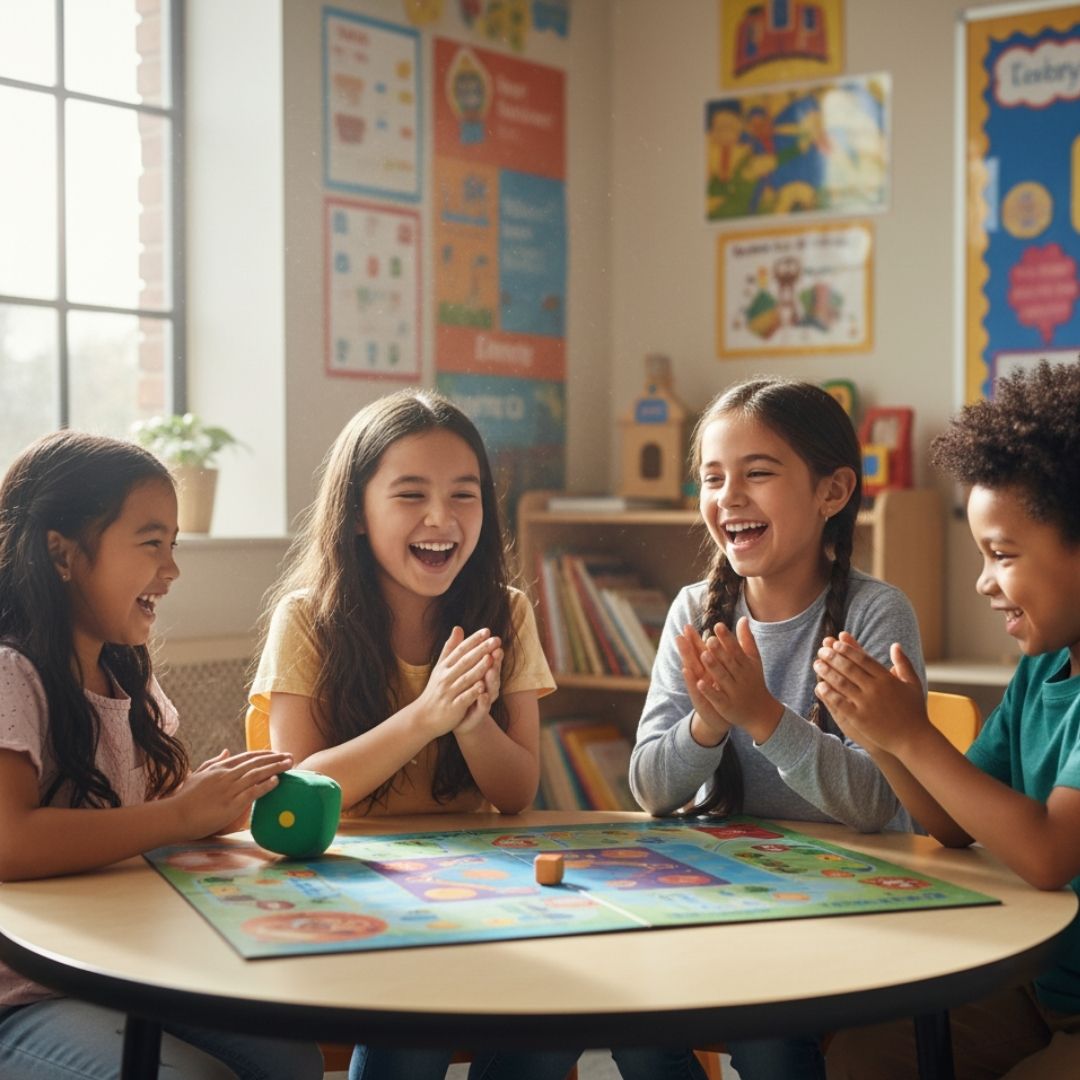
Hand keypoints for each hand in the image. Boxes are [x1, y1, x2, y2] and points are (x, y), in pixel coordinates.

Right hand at [172, 749, 292, 838]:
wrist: (175, 816)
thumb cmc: (184, 798)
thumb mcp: (198, 774)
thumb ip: (214, 762)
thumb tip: (227, 751)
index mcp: (219, 768)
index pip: (247, 757)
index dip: (264, 754)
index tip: (276, 753)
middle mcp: (226, 775)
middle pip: (256, 763)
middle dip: (275, 758)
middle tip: (290, 756)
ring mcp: (229, 789)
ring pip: (257, 774)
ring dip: (276, 768)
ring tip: (289, 765)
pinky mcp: (231, 803)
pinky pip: (253, 792)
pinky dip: (266, 785)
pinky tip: (277, 781)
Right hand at [417, 626, 500, 736]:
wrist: (423, 717)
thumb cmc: (435, 690)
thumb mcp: (441, 667)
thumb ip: (450, 648)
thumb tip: (458, 627)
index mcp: (444, 667)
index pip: (460, 650)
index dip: (474, 640)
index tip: (487, 631)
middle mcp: (445, 678)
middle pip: (465, 661)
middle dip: (481, 650)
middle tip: (495, 640)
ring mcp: (448, 692)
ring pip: (465, 679)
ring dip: (478, 668)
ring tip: (491, 658)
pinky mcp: (452, 708)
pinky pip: (463, 698)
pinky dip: (472, 692)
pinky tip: (483, 687)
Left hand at [458, 645, 503, 734]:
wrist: (459, 718)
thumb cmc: (462, 690)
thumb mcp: (459, 668)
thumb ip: (460, 650)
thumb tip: (457, 627)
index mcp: (483, 674)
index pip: (488, 658)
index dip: (489, 648)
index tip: (490, 636)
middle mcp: (487, 685)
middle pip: (494, 671)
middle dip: (495, 662)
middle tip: (496, 652)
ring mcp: (485, 700)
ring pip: (491, 688)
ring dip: (492, 679)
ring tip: (490, 671)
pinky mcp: (479, 713)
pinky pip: (483, 706)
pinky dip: (483, 700)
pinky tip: (482, 695)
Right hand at [675, 624, 731, 746]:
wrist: (721, 718)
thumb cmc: (720, 693)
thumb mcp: (720, 674)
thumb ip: (719, 657)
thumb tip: (717, 638)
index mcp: (707, 669)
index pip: (699, 652)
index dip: (693, 639)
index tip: (687, 626)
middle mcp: (701, 677)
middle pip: (693, 659)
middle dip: (686, 647)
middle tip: (678, 633)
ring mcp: (699, 688)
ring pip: (692, 671)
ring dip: (686, 658)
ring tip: (681, 647)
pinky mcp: (701, 699)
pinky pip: (696, 688)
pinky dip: (690, 679)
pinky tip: (686, 670)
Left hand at [696, 618, 782, 742]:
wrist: (761, 712)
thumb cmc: (754, 681)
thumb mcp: (753, 661)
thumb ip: (746, 640)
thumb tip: (742, 618)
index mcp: (746, 665)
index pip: (736, 649)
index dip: (727, 638)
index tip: (718, 625)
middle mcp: (741, 677)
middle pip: (729, 662)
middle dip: (720, 651)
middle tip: (709, 639)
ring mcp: (734, 692)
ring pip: (722, 678)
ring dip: (714, 667)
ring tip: (703, 655)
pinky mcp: (726, 706)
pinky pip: (717, 698)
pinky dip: (709, 691)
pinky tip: (698, 683)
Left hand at [813, 632, 927, 754]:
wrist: (914, 739)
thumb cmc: (914, 711)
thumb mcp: (913, 684)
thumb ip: (904, 663)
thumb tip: (895, 645)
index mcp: (887, 679)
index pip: (863, 659)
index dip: (847, 649)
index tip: (836, 643)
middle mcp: (875, 689)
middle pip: (849, 668)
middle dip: (833, 657)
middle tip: (821, 650)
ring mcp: (866, 703)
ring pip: (842, 683)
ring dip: (827, 672)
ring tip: (816, 664)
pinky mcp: (859, 718)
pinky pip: (840, 703)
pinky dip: (829, 694)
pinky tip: (819, 686)